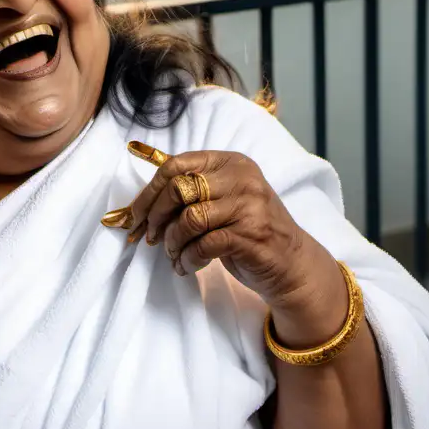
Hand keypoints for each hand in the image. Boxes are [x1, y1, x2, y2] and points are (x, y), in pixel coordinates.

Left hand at [120, 142, 331, 316]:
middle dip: (156, 217)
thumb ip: (192, 191)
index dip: (149, 191)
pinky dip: (188, 259)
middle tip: (150, 237)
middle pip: (178, 189)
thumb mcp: (224, 200)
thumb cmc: (249, 231)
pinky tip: (188, 266)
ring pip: (188, 219)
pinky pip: (202, 245)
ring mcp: (248, 206)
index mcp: (230, 162)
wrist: (291, 263)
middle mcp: (241, 178)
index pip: (177, 164)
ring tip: (174, 255)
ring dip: (173, 243)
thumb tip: (141, 201)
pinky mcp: (250, 235)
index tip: (136, 215)